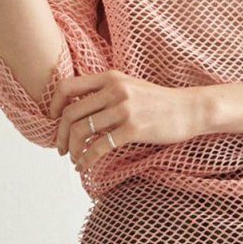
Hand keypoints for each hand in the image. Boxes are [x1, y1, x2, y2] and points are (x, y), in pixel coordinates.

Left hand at [50, 72, 210, 170]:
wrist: (190, 109)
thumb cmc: (158, 102)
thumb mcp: (130, 87)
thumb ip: (105, 92)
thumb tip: (77, 109)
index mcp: (110, 78)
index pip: (67, 87)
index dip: (53, 106)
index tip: (53, 121)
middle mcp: (114, 90)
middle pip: (70, 113)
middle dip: (60, 135)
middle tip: (61, 149)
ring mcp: (124, 109)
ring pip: (81, 131)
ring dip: (72, 150)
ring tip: (74, 159)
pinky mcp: (133, 129)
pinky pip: (100, 147)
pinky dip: (87, 159)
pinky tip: (84, 166)